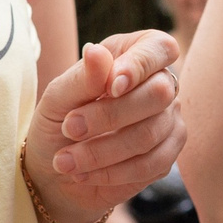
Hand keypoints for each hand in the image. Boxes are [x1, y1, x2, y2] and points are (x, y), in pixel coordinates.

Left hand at [25, 32, 182, 222]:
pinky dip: (110, 172)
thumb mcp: (58, 97)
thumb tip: (97, 52)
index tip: (111, 87)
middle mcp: (161, 84)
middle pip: (158, 93)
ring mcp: (168, 121)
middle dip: (109, 115)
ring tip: (65, 160)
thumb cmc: (58, 121)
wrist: (53, 170)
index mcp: (136, 54)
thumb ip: (82, 77)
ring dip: (100, 151)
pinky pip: (148, 165)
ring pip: (149, 134)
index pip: (158, 48)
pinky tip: (83, 174)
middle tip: (70, 128)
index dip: (139, 66)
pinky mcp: (166, 157)